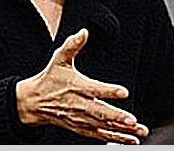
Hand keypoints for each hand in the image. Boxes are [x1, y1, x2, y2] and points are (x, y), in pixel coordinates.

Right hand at [16, 28, 148, 143]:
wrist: (35, 101)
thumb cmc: (50, 78)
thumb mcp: (58, 58)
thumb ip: (72, 45)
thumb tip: (84, 32)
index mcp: (76, 86)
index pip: (94, 89)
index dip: (108, 90)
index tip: (123, 92)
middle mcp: (79, 104)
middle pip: (100, 112)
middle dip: (117, 117)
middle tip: (132, 120)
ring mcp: (81, 119)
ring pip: (103, 127)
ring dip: (122, 131)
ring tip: (138, 131)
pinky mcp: (82, 128)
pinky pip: (100, 136)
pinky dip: (115, 139)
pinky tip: (130, 141)